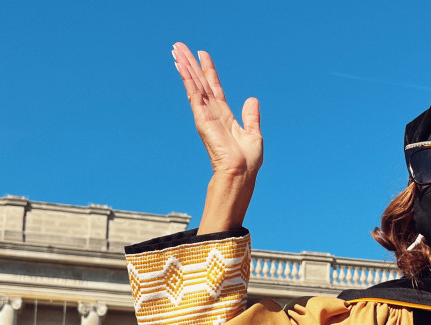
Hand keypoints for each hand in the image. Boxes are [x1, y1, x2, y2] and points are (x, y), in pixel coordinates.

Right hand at [172, 43, 261, 181]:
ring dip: (185, 66)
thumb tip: (252, 99)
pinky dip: (187, 78)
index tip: (202, 54)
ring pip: (194, 84)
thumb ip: (251, 116)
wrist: (241, 173)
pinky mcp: (201, 118)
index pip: (214, 87)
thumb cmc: (248, 161)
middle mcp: (212, 112)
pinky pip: (193, 93)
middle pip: (200, 82)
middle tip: (179, 46)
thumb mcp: (254, 134)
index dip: (209, 70)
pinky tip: (181, 65)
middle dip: (191, 64)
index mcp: (224, 115)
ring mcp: (205, 114)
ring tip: (176, 49)